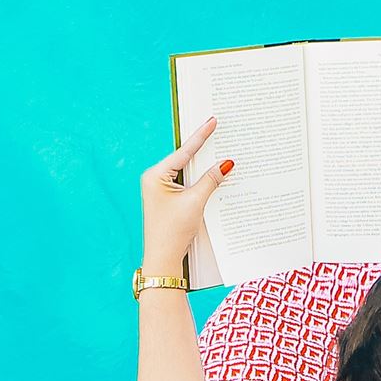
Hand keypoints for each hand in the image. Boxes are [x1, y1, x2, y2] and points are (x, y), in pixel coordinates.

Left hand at [141, 118, 231, 274]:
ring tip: (218, 148)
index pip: (183, 152)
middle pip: (184, 159)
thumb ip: (211, 180)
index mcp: (155, 175)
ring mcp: (160, 189)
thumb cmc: (172, 232)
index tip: (212, 121)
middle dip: (202, 148)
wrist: (162, 259)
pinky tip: (212, 174)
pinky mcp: (166, 199)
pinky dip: (199, 179)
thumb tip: (226, 163)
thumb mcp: (195, 202)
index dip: (201, 136)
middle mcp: (154, 179)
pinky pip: (186, 182)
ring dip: (202, 165)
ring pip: (186, 171)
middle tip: (217, 129)